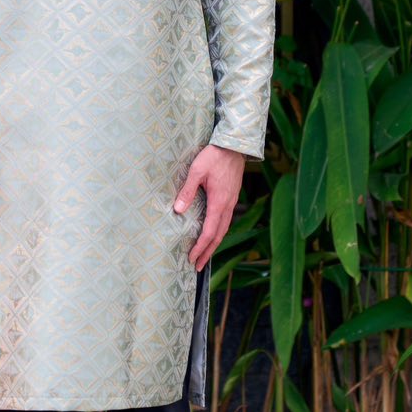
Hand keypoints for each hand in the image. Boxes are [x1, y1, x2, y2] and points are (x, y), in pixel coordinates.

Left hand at [174, 144, 244, 270]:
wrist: (234, 145)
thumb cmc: (214, 156)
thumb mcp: (197, 170)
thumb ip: (187, 190)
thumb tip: (177, 210)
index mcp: (219, 202)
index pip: (209, 232)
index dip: (200, 247)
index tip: (192, 259)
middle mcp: (228, 206)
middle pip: (218, 236)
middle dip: (207, 252)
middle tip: (197, 266)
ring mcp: (232, 202)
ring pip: (223, 229)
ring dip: (213, 244)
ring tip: (204, 255)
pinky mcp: (232, 197)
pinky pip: (226, 221)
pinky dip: (218, 232)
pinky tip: (212, 233)